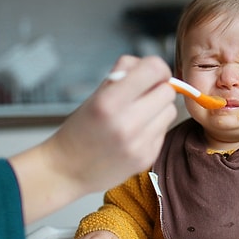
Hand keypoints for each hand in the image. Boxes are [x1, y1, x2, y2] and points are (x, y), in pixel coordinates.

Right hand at [10, 55, 176, 223]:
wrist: (67, 171)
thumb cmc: (80, 129)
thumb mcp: (96, 94)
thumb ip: (125, 74)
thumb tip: (154, 67)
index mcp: (109, 102)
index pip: (154, 69)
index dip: (157, 68)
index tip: (151, 73)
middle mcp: (126, 123)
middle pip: (167, 91)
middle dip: (157, 89)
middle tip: (142, 95)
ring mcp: (139, 143)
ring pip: (171, 111)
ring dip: (159, 109)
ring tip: (138, 115)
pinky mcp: (147, 157)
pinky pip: (165, 131)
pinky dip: (155, 128)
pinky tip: (136, 133)